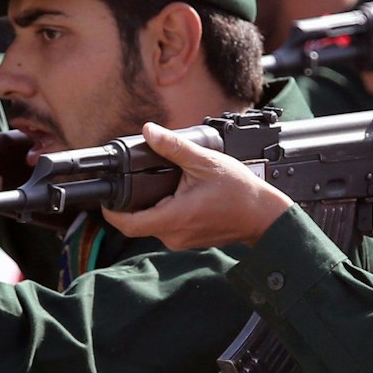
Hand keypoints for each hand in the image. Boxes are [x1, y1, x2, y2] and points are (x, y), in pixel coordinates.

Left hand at [102, 124, 292, 249]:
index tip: (107, 197)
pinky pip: (169, 227)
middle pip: (138, 223)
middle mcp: (174, 235)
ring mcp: (182, 240)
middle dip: (134, 203)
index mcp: (173, 217)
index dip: (111, 212)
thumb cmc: (241, 193)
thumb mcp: (205, 162)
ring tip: (163, 185)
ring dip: (153, 206)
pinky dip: (167, 212)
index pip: (127, 224)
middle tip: (137, 181)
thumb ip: (174, 147)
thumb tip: (150, 131)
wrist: (265, 216)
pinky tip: (179, 196)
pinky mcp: (191, 240)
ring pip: (154, 224)